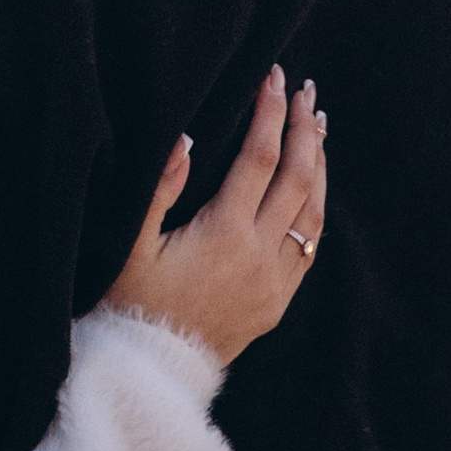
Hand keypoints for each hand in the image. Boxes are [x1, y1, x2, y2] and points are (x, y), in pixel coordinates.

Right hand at [104, 68, 325, 367]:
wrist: (153, 373)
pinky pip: (310, 246)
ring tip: (318, 128)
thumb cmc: (131, 305)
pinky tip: (313, 188)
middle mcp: (259, 253)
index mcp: (224, 232)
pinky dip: (316, 208)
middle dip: (304, 128)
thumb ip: (157, 189)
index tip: (273, 77)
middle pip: (298, 177)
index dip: (269, 113)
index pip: (259, 157)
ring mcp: (275, 280)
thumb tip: (183, 138)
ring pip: (314, 212)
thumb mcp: (130, 246)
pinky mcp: (278, 302)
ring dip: (319, 165)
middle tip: (305, 91)